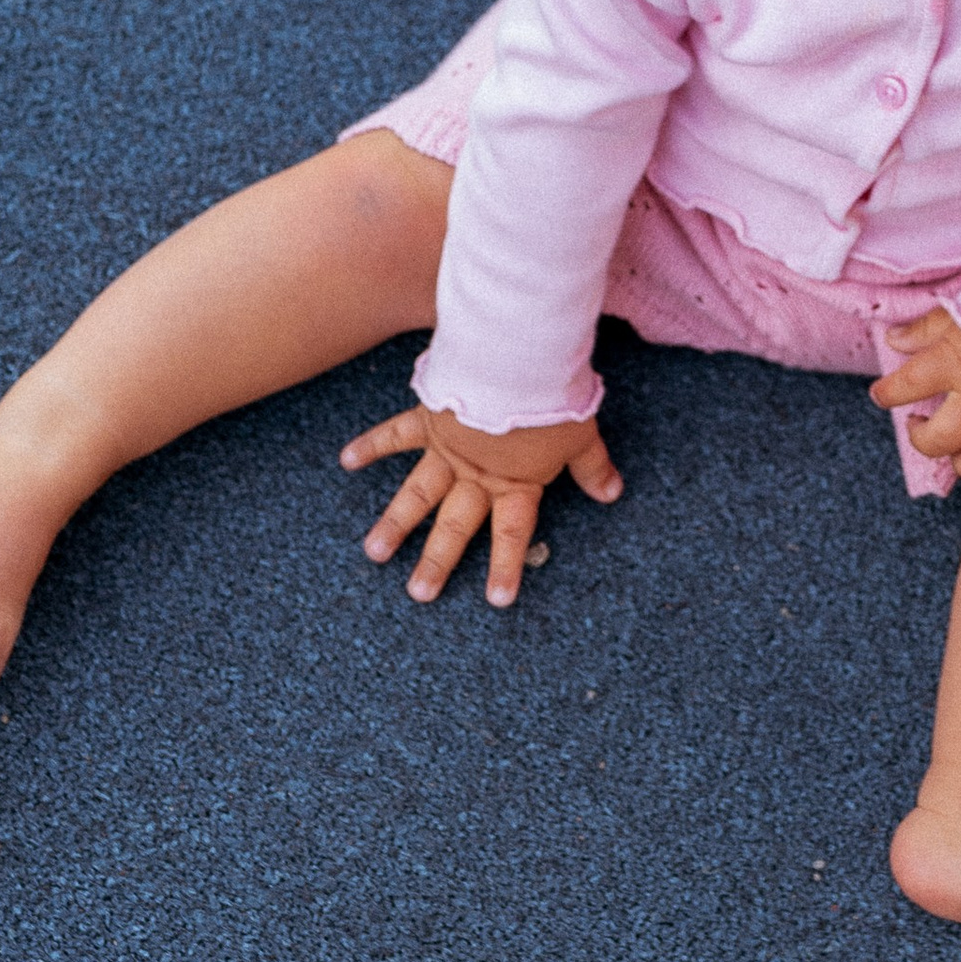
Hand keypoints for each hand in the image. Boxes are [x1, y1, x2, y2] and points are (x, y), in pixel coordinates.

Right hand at [340, 404, 620, 606]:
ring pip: (417, 494)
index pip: (511, 532)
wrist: (519, 360)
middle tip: (418, 594)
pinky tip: (346, 460)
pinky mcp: (430, 419)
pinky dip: (371, 445)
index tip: (496, 601)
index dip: (505, 566)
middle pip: (454, 525)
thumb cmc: (554, 398)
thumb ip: (592, 468)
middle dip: (437, 561)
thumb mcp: (582, 435)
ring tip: (374, 553)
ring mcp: (448, 449)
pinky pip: (396, 434)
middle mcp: (476, 474)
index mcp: (514, 482)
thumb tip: (613, 493)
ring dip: (395, 524)